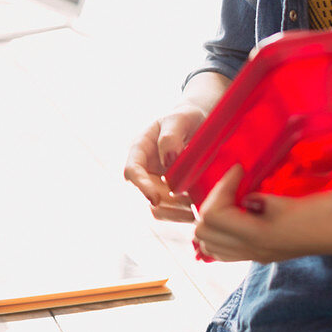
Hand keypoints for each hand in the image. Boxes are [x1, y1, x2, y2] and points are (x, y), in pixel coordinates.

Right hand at [123, 106, 205, 221]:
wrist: (199, 125)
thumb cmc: (187, 118)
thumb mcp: (180, 119)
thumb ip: (171, 137)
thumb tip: (167, 160)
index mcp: (140, 150)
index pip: (132, 171)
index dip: (141, 187)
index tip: (156, 199)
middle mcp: (145, 169)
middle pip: (144, 194)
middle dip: (164, 204)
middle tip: (188, 204)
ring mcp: (157, 182)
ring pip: (157, 209)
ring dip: (174, 213)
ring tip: (195, 208)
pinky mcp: (171, 192)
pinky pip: (172, 211)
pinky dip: (183, 213)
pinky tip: (199, 207)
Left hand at [193, 165, 331, 262]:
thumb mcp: (295, 200)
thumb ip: (264, 201)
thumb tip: (245, 199)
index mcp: (260, 236)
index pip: (213, 214)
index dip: (221, 186)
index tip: (239, 169)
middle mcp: (255, 250)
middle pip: (203, 231)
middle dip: (211, 202)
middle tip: (232, 182)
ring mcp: (260, 254)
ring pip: (210, 244)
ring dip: (213, 218)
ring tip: (232, 196)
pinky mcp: (266, 253)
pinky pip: (226, 249)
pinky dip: (221, 231)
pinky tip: (239, 212)